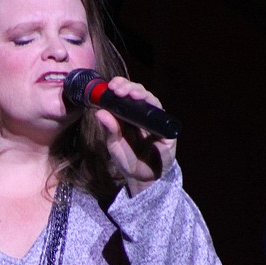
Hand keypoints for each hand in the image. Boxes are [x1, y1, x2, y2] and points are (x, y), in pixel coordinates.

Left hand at [90, 76, 176, 195]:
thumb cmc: (128, 160)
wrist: (143, 178)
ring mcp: (155, 121)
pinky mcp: (166, 130)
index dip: (119, 86)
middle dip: (128, 87)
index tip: (111, 86)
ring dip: (142, 94)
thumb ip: (109, 130)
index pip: (124, 94)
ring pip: (151, 100)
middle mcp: (142, 114)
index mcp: (128, 115)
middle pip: (138, 93)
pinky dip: (155, 110)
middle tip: (118, 88)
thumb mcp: (114, 146)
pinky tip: (147, 107)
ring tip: (132, 94)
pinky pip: (162, 117)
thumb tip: (99, 112)